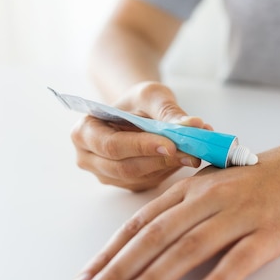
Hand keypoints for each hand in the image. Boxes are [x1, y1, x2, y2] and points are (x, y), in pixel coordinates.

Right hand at [70, 81, 211, 191]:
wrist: (136, 110)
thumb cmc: (137, 101)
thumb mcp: (152, 95)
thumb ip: (169, 111)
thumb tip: (193, 125)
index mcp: (84, 132)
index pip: (112, 145)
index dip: (141, 147)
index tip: (171, 144)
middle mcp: (89, 158)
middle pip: (125, 167)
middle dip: (160, 160)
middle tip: (192, 152)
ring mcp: (107, 175)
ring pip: (140, 178)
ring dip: (169, 167)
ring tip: (195, 151)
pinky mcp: (127, 184)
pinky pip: (149, 182)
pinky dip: (169, 171)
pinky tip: (185, 157)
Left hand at [71, 142, 279, 279]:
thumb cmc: (252, 181)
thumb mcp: (208, 185)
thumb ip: (176, 209)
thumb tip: (137, 243)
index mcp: (189, 189)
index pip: (139, 223)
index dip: (109, 253)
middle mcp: (208, 199)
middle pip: (154, 237)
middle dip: (116, 272)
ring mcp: (238, 215)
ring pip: (187, 249)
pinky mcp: (268, 233)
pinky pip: (238, 261)